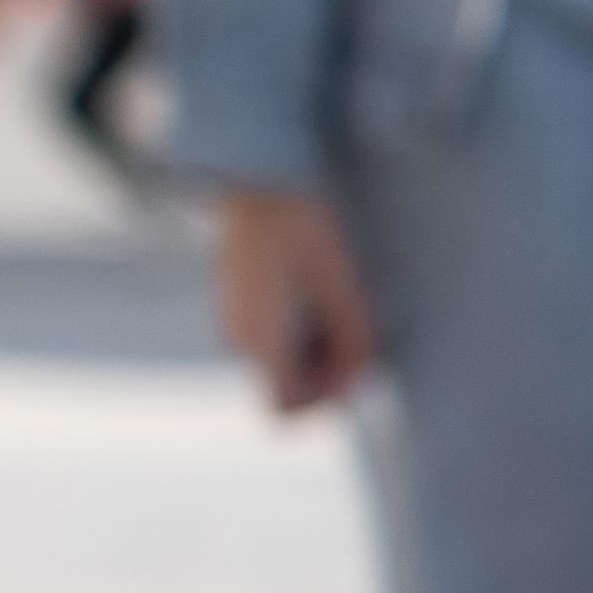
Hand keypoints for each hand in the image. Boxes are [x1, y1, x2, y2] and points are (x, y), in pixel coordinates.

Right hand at [212, 185, 377, 417]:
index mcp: (260, 340)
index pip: (282, 410)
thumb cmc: (306, 231)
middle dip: (327, 375)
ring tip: (344, 313)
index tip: (353, 373)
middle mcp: (238, 338)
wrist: (262, 182)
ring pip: (279, 362)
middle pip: (284, 387)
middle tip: (360, 339)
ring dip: (316, 353)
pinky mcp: (238, 302)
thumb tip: (360, 379)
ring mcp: (233, 320)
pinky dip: (301, 333)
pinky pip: (271, 337)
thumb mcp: (343, 289)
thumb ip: (354, 342)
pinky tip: (322, 300)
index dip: (322, 404)